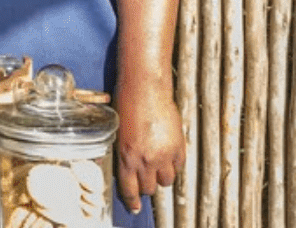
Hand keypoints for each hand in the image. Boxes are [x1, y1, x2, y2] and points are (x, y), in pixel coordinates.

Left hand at [113, 79, 184, 213]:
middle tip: (144, 178)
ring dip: (161, 177)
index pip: (129, 190)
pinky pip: (179, 167)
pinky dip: (174, 165)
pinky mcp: (178, 147)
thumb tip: (121, 166)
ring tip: (157, 165)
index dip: (132, 201)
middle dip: (145, 186)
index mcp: (125, 157)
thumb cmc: (126, 104)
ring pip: (166, 181)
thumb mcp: (116, 131)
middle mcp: (145, 160)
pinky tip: (167, 155)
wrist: (145, 88)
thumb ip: (120, 151)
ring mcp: (163, 155)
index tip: (134, 207)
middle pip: (148, 189)